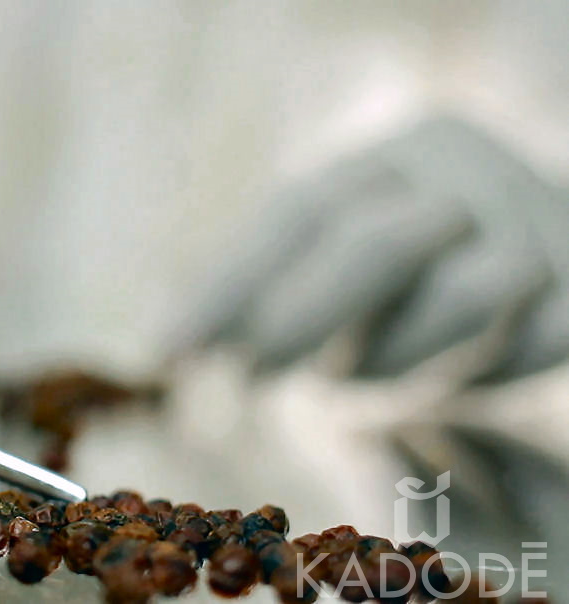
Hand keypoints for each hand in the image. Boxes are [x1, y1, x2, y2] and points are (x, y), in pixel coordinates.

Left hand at [180, 114, 568, 381]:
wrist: (555, 252)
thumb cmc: (421, 269)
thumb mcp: (342, 256)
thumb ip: (271, 287)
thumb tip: (170, 346)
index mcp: (393, 152)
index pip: (297, 213)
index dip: (228, 285)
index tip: (166, 351)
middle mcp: (465, 171)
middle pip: (372, 241)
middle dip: (297, 319)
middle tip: (243, 378)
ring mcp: (534, 223)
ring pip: (457, 296)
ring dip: (388, 355)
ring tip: (346, 381)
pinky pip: (524, 345)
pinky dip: (475, 376)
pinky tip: (454, 381)